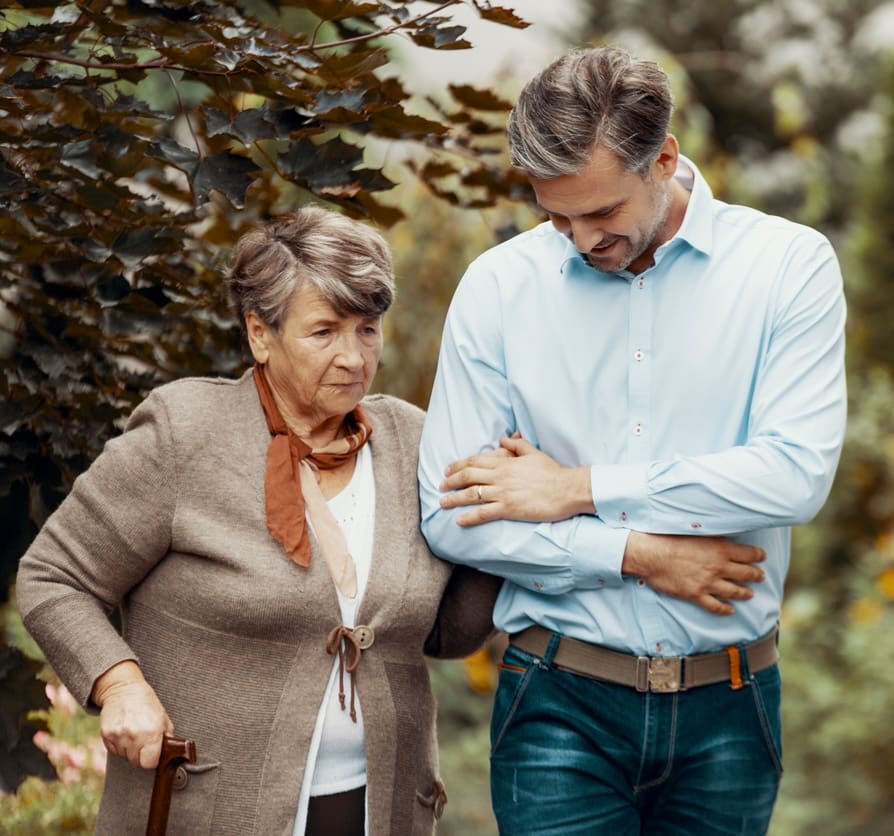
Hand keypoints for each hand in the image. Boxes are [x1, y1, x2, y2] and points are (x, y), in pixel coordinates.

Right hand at [91, 660, 172, 768]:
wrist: (123, 689)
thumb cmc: (146, 702)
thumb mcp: (163, 717)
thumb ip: (166, 737)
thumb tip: (169, 754)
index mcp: (151, 731)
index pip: (150, 763)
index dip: (153, 760)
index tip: (154, 754)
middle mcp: (134, 735)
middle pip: (137, 762)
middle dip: (141, 755)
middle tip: (144, 741)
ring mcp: (118, 736)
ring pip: (125, 757)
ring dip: (130, 750)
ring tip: (134, 732)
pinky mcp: (106, 735)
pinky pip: (114, 750)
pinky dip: (120, 745)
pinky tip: (124, 731)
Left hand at [439, 435, 594, 525]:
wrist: (567, 489)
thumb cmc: (552, 472)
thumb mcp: (534, 453)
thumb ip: (517, 445)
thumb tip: (503, 438)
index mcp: (505, 462)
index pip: (475, 461)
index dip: (458, 465)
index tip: (447, 470)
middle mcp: (500, 477)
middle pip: (468, 476)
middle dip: (451, 481)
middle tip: (440, 486)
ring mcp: (503, 493)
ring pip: (471, 494)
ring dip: (454, 499)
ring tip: (443, 503)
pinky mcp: (509, 509)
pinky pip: (484, 513)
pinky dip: (469, 517)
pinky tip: (459, 521)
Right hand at [623, 532, 765, 615]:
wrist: (650, 554)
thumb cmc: (669, 539)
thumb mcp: (696, 531)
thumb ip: (713, 538)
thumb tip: (724, 539)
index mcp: (720, 549)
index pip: (749, 554)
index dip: (758, 556)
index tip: (762, 557)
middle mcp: (718, 567)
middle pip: (746, 574)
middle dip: (756, 575)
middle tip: (760, 576)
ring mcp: (708, 583)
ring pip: (734, 591)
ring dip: (745, 593)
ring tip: (749, 594)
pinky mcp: (696, 594)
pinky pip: (716, 606)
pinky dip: (725, 609)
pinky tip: (730, 610)